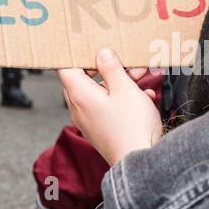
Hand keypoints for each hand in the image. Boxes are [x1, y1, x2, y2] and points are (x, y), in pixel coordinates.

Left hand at [58, 49, 162, 166]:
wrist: (141, 162)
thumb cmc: (132, 128)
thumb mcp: (125, 88)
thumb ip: (112, 68)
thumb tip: (102, 55)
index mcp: (79, 95)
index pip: (66, 67)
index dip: (78, 54)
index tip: (93, 46)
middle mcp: (79, 108)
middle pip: (83, 79)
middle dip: (105, 67)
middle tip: (125, 62)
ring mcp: (89, 121)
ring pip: (99, 92)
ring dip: (118, 82)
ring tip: (140, 76)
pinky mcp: (101, 130)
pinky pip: (106, 107)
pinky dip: (122, 98)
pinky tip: (143, 96)